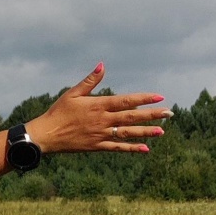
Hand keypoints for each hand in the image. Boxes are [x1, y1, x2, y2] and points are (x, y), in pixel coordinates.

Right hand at [29, 64, 168, 154]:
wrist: (46, 135)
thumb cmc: (58, 112)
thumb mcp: (73, 93)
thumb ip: (90, 81)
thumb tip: (103, 66)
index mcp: (98, 105)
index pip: (126, 101)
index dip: (144, 99)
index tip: (159, 97)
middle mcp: (103, 120)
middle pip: (132, 116)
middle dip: (152, 115)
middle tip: (169, 113)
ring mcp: (101, 135)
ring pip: (128, 132)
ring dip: (146, 132)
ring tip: (162, 131)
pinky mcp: (97, 146)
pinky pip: (117, 148)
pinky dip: (131, 148)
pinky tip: (145, 148)